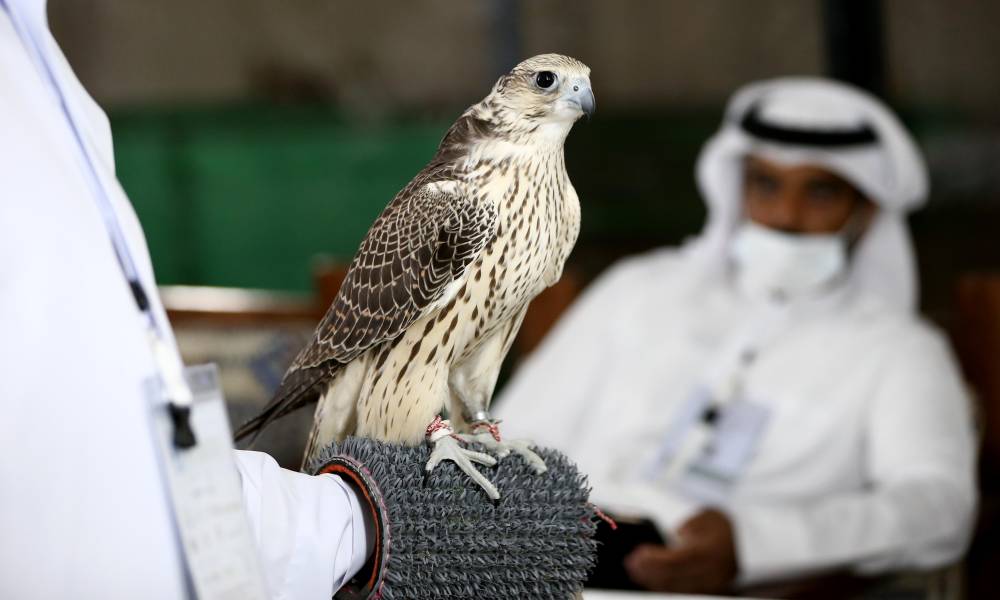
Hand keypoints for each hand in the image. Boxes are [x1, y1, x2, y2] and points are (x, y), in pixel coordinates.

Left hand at [623, 509, 737, 593]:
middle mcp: (711, 572)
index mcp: (711, 552)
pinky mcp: (707, 590)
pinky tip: (648, 578)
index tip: (637, 553)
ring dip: (652, 580)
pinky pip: (681, 591)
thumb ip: (689, 527)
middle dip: (649, 571)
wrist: (750, 543)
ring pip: (676, 588)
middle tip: (630, 563)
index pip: (678, 559)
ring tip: (634, 570)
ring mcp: (710, 585)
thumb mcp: (707, 517)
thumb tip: (671, 537)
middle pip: (674, 577)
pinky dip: (663, 585)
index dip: (655, 559)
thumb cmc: (723, 526)